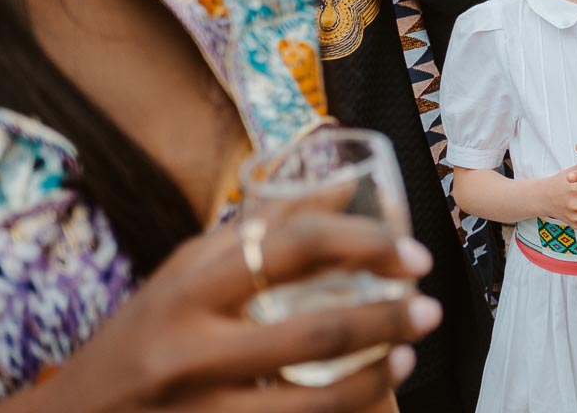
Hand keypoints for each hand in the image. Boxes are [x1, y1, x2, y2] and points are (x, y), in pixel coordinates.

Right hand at [56, 213, 440, 412]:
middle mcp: (193, 348)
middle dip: (389, 320)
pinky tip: (371, 396)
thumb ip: (262, 229)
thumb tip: (344, 185)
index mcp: (192, 287)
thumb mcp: (189, 269)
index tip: (412, 255)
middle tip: (430, 310)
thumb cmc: (145, 330)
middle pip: (317, 330)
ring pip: (312, 402)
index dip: (366, 244)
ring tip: (407, 356)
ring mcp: (201, 409)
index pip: (296, 247)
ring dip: (374, 378)